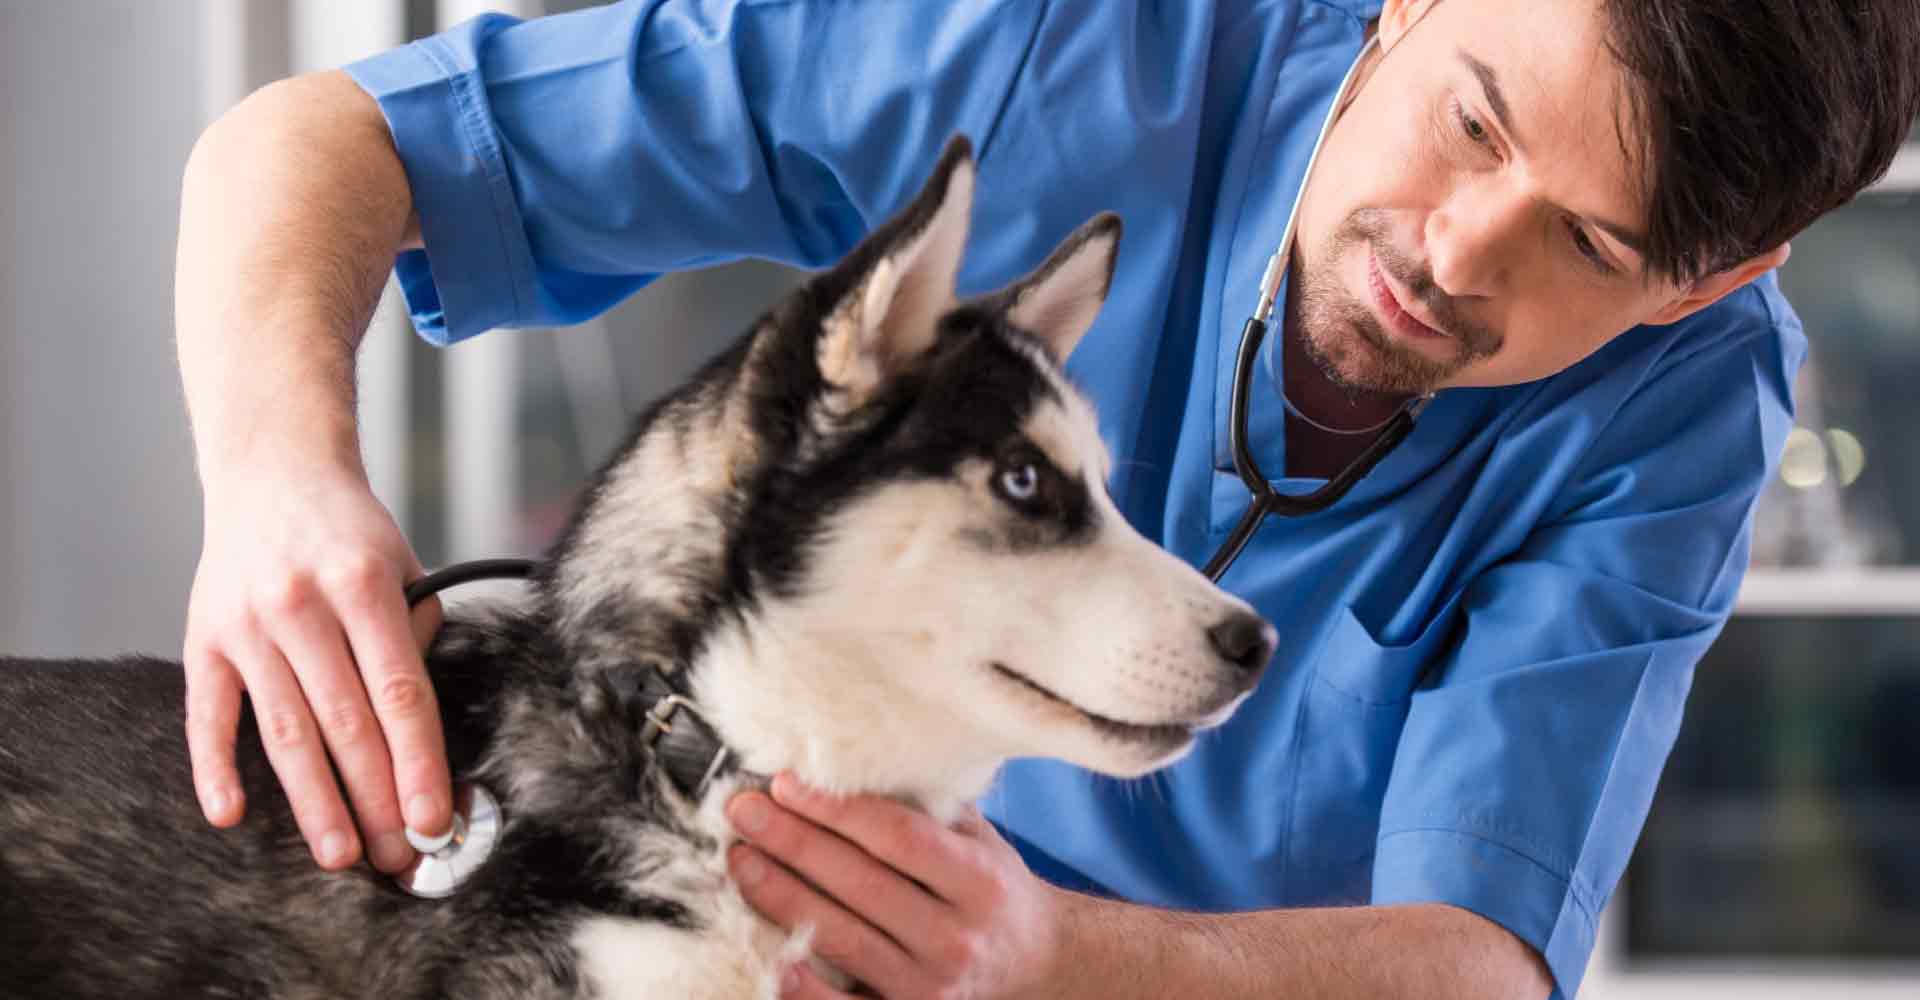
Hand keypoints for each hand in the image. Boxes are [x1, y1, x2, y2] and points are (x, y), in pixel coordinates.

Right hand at [183, 467, 448, 872]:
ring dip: (312, 801)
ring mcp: (246, 624)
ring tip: (340, 853)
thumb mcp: (404, 565)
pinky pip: (208, 715)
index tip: (433, 817)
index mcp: (364, 585)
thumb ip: (415, 637)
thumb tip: (421, 730)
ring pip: (283, 731)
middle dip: (374, 798)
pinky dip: (215, 768)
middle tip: (396, 856)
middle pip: (345, 723)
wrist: (273, 472)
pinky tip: (232, 814)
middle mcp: (301, 606)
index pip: (400, 693)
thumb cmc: (350, 531)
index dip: (418, 763)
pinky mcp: (202, 638)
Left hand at [727, 774, 1064, 998]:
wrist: (1037, 966)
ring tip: (741, 861)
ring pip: (842, 937)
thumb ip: (924, 808)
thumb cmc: (992, 889)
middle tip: (743, 811)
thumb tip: (844, 763)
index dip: (836, 808)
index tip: (786, 783)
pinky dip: (804, 986)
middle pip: (859, 883)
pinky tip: (770, 953)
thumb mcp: (978, 840)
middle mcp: (956, 937)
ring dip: (780, 896)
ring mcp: (931, 987)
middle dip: (792, 842)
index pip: (896, 836)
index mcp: (978, 881)